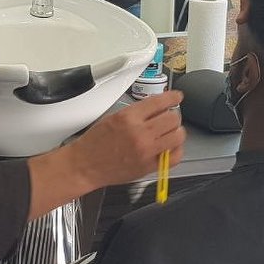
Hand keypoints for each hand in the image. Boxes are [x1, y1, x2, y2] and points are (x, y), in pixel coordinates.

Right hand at [66, 91, 184, 191]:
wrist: (85, 166)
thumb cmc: (95, 144)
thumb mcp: (113, 117)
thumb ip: (136, 112)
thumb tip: (157, 108)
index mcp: (128, 117)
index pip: (160, 102)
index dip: (172, 97)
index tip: (177, 97)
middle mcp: (140, 133)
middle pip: (173, 118)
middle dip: (172, 116)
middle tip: (168, 118)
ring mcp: (146, 150)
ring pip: (178, 136)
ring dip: (176, 132)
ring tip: (169, 133)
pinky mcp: (149, 166)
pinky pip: (175, 156)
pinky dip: (176, 151)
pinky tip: (169, 148)